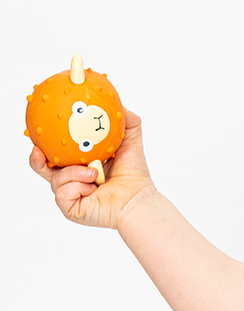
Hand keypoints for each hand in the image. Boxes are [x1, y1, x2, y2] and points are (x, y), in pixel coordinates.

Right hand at [29, 110, 156, 229]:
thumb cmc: (135, 173)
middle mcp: (72, 180)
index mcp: (79, 165)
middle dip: (37, 159)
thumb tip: (117, 101)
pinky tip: (92, 187)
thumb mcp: (131, 140)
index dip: (45, 143)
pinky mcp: (71, 209)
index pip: (56, 153)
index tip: (39, 132)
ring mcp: (70, 195)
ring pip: (55, 179)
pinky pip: (63, 193)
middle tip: (37, 150)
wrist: (138, 199)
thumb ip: (126, 120)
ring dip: (73, 173)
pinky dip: (77, 186)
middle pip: (44, 168)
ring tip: (93, 171)